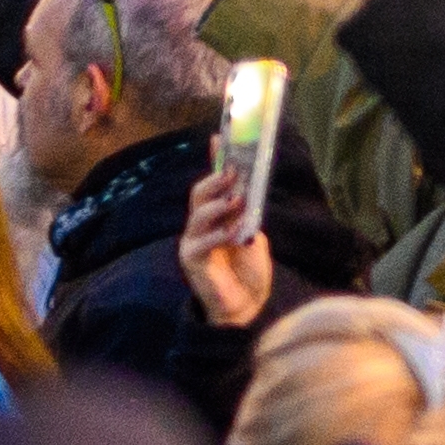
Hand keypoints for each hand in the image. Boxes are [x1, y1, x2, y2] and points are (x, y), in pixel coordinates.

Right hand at [177, 153, 277, 331]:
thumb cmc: (250, 271)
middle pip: (199, 194)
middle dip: (216, 180)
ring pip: (197, 214)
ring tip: (236, 200)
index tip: (219, 138)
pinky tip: (232, 234)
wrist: (247, 306)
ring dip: (218, 205)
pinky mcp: (191, 260)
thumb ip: (248, 214)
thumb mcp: (253, 235)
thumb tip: (246, 191)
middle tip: (233, 172)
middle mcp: (201, 225)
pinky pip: (200, 242)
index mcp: (217, 216)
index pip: (213, 184)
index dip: (215, 161)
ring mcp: (193, 241)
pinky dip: (218, 235)